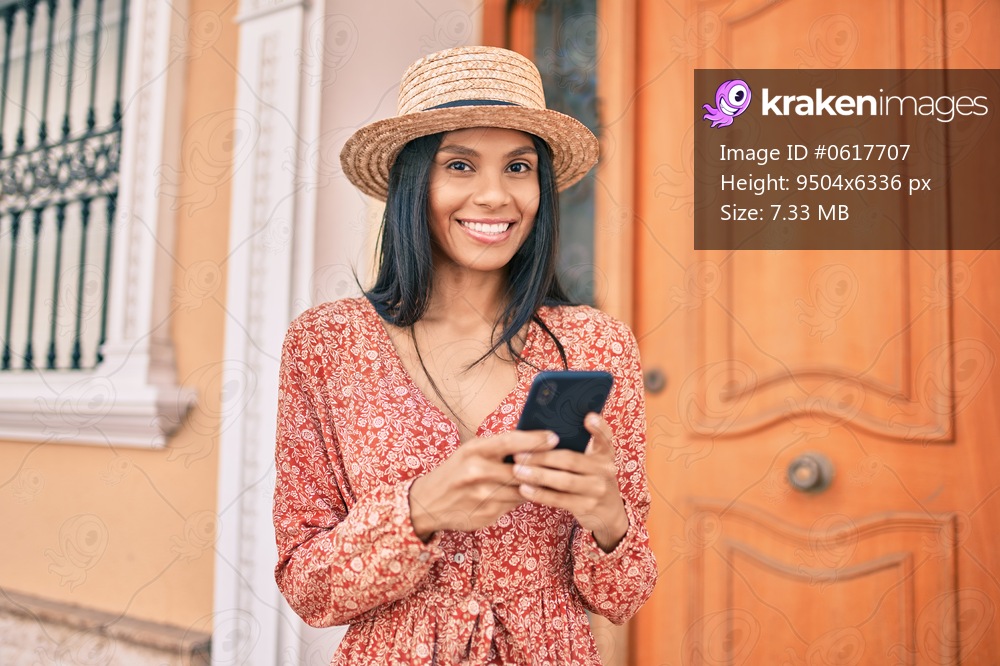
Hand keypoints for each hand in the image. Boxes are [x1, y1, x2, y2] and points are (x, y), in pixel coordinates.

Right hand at [409, 430, 557, 541]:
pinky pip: (514, 505)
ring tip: (549, 477)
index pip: (510, 441)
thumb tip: (532, 441)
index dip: (535, 439)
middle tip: (561, 461)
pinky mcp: (487, 514)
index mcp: (473, 451)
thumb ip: (496, 447)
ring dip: (536, 485)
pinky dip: (522, 498)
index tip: (554, 437)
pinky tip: (526, 493)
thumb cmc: (454, 472)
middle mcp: (477, 472)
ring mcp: (482, 496)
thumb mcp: (468, 452)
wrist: (428, 503)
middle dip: (542, 466)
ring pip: (522, 489)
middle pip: (521, 469)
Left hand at [511, 413, 627, 551]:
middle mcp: (605, 470)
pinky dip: (540, 494)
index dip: (598, 426)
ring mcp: (597, 489)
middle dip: (542, 457)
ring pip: (564, 481)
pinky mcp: (586, 506)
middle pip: (571, 460)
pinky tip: (524, 488)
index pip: (605, 437)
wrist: (608, 512)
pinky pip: (559, 499)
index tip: (587, 417)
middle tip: (518, 454)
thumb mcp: (593, 461)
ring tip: (517, 471)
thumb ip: (578, 445)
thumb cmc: (590, 478)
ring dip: (538, 475)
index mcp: (605, 453)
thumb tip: (545, 432)